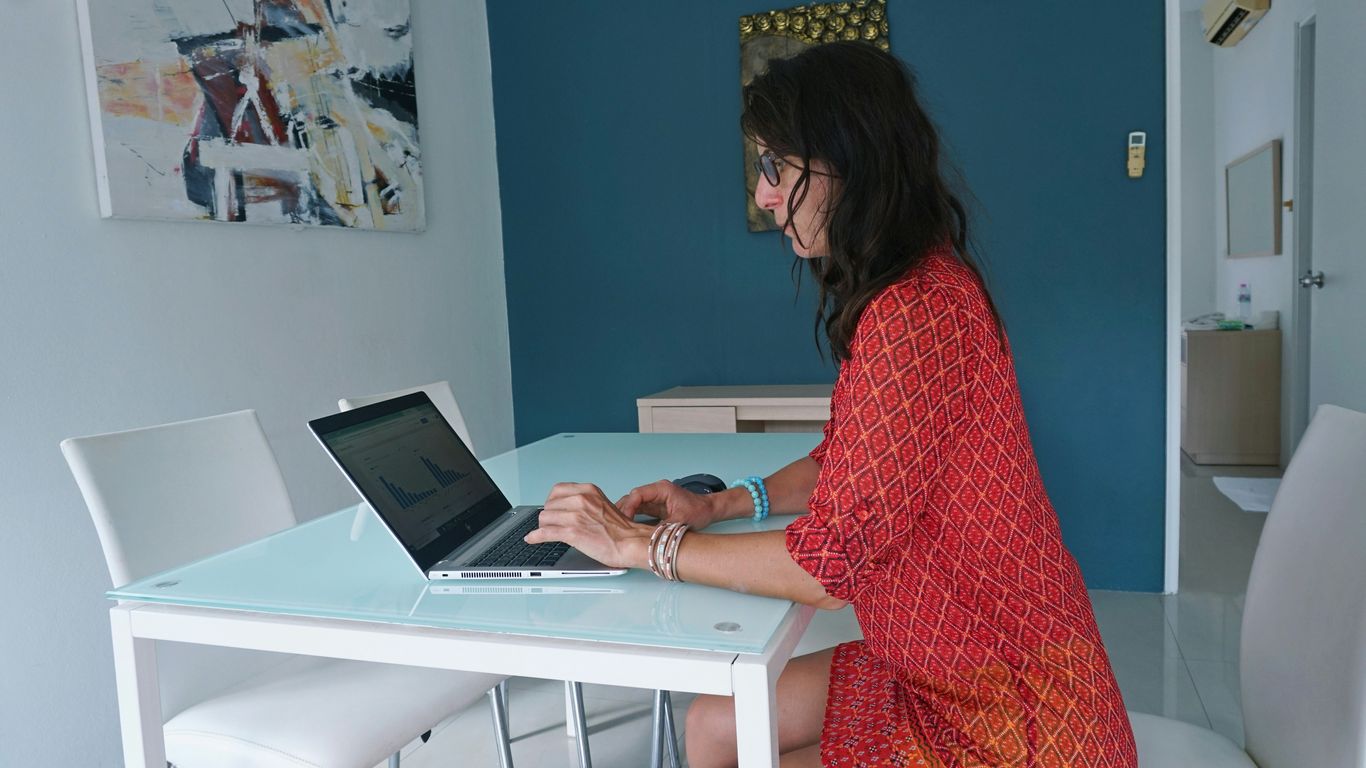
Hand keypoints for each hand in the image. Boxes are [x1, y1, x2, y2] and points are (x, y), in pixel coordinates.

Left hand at [525, 483, 651, 568]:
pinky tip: (532, 539)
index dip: (552, 502)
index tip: (553, 509)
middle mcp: (581, 499)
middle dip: (549, 517)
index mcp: (588, 490)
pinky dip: (535, 537)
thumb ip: (584, 502)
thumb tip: (564, 509)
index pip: (557, 490)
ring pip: (545, 518)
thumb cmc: (620, 529)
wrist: (630, 543)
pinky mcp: (572, 532)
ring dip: (545, 527)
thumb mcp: (601, 504)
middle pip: (549, 505)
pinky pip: (545, 533)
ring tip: (549, 533)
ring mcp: (575, 515)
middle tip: (554, 525)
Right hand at [617, 479, 719, 528]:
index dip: (628, 507)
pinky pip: (639, 510)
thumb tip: (648, 538)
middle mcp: (656, 492)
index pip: (637, 494)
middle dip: (623, 511)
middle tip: (616, 526)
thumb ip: (663, 528)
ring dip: (626, 515)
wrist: (709, 510)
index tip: (624, 519)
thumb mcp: (680, 521)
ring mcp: (654, 499)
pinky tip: (627, 528)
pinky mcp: (655, 507)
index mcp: (661, 489)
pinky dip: (632, 518)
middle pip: (632, 498)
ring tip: (619, 528)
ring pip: (633, 504)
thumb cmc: (699, 511)